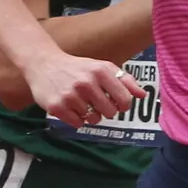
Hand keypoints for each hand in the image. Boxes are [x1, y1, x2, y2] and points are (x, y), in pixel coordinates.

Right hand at [26, 51, 145, 127]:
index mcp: (100, 71)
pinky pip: (78, 124)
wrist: (44, 64)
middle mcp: (86, 83)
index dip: (123, 105)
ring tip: (81, 102)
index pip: (125, 100)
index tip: (116, 103)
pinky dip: (77, 119)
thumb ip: (125, 80)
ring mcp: (70, 96)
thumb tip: (143, 95)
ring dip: (90, 114)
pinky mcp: (57, 107)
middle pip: (110, 113)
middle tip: (96, 102)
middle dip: (106, 111)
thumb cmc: (78, 68)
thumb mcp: (102, 67)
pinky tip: (71, 107)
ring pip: (94, 119)